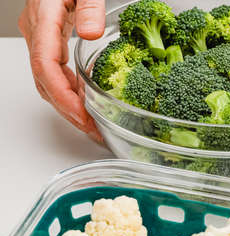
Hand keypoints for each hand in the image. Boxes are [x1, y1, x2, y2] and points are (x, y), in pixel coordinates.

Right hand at [18, 0, 105, 142]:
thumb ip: (89, 6)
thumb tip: (91, 33)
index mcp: (44, 18)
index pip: (46, 66)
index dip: (62, 96)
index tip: (82, 115)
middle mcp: (37, 30)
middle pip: (45, 80)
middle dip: (68, 109)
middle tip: (92, 129)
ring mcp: (40, 36)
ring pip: (47, 80)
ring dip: (67, 104)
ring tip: (91, 122)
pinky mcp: (48, 38)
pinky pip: (53, 71)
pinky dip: (68, 89)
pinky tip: (84, 99)